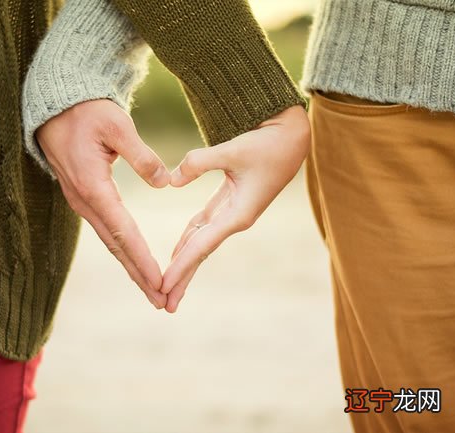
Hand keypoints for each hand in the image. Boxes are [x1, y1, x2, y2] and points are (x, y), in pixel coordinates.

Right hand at [35, 99, 169, 308]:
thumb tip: (165, 183)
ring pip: (110, 242)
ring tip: (152, 290)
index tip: (160, 281)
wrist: (55, 106)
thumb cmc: (86, 112)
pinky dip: (122, 250)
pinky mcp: (84, 198)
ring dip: (131, 267)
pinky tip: (134, 261)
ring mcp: (82, 202)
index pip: (123, 231)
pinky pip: (106, 230)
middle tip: (161, 301)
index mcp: (93, 186)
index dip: (142, 258)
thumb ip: (141, 155)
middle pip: (116, 246)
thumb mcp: (117, 125)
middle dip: (139, 275)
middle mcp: (85, 201)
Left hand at [162, 105, 310, 312]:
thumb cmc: (268, 144)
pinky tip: (177, 253)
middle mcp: (235, 219)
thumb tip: (171, 181)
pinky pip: (203, 227)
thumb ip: (199, 163)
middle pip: (200, 253)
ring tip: (166, 286)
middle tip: (163, 304)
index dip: (181, 267)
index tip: (163, 286)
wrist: (292, 137)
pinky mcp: (229, 202)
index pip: (202, 246)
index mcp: (238, 215)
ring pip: (201, 243)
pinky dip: (188, 240)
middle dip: (182, 278)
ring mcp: (232, 213)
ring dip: (184, 263)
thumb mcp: (233, 150)